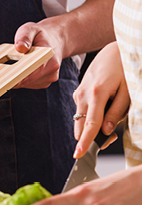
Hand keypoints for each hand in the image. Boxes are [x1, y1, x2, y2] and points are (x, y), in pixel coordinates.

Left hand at [13, 19, 64, 88]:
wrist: (57, 39)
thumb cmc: (41, 35)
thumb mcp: (31, 29)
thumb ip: (25, 37)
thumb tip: (20, 47)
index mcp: (49, 54)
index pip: (35, 68)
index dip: (21, 76)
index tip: (8, 80)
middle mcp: (52, 67)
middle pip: (29, 79)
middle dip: (14, 77)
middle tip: (1, 73)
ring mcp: (50, 77)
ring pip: (27, 83)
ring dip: (18, 78)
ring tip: (13, 67)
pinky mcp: (45, 82)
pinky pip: (29, 84)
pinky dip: (22, 80)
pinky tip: (20, 70)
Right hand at [72, 42, 128, 157]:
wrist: (113, 50)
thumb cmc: (124, 68)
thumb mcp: (127, 91)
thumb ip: (116, 112)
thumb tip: (105, 131)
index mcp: (96, 94)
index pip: (90, 124)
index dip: (85, 142)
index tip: (78, 154)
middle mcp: (82, 95)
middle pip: (80, 125)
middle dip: (90, 136)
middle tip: (111, 137)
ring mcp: (78, 94)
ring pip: (80, 119)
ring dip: (92, 126)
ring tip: (111, 116)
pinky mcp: (78, 93)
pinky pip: (82, 111)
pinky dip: (90, 116)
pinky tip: (105, 106)